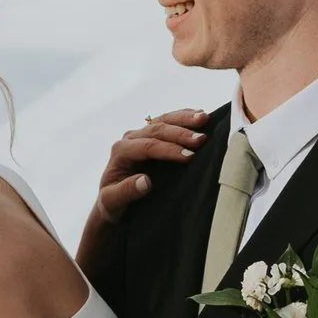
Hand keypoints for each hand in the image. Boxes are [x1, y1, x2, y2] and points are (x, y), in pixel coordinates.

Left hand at [75, 108, 210, 265]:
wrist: (114, 199)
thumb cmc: (113, 202)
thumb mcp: (112, 202)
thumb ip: (125, 192)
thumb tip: (145, 181)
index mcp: (120, 151)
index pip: (147, 146)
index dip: (169, 150)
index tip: (189, 156)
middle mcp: (130, 138)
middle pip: (157, 130)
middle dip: (181, 133)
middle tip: (202, 139)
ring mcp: (141, 134)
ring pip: (164, 120)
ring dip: (185, 119)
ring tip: (205, 118)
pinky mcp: (152, 134)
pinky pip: (169, 121)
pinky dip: (185, 117)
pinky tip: (200, 115)